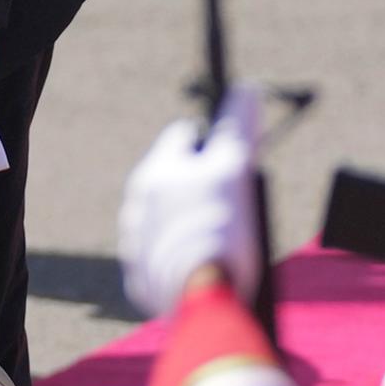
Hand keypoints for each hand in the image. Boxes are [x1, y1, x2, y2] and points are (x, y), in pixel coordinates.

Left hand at [119, 83, 263, 313]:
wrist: (201, 297)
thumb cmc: (219, 228)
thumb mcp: (234, 169)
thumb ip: (238, 125)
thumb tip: (247, 88)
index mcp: (154, 173)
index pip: (186, 136)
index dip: (215, 142)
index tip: (236, 157)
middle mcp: (136, 206)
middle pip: (174, 181)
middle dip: (202, 186)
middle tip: (235, 204)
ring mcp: (136, 245)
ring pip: (167, 221)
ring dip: (191, 224)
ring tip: (224, 241)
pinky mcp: (142, 280)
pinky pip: (164, 260)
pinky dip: (183, 260)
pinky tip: (207, 267)